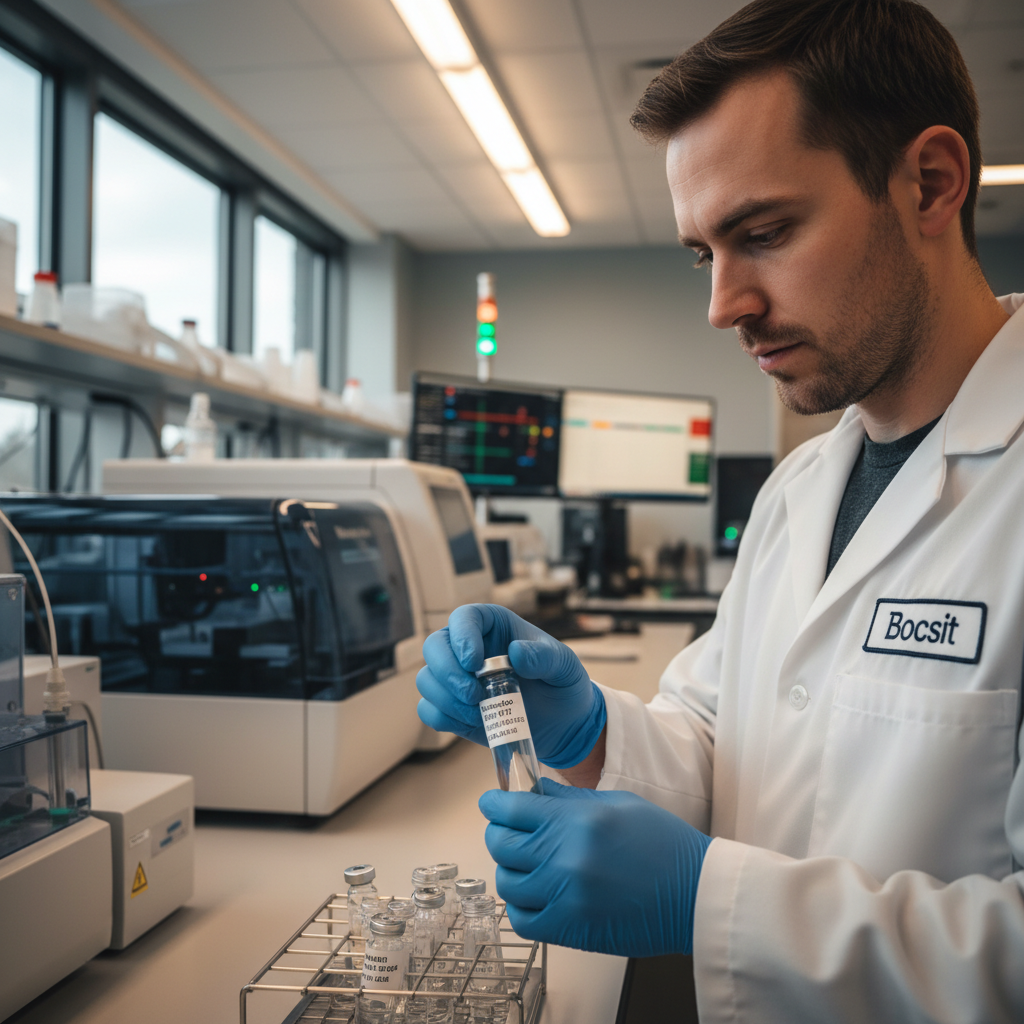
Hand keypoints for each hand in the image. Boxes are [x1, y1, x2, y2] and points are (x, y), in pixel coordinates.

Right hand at [416, 604, 605, 768]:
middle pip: (434, 648)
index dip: (461, 637)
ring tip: (480, 711)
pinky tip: (472, 721)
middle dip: (447, 673)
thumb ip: (543, 656)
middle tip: (474, 695)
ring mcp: (457, 679)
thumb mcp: (564, 665)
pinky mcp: (454, 708)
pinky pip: (429, 710)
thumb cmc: (562, 683)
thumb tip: (515, 653)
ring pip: (427, 680)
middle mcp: (468, 648)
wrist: (564, 724)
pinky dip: (444, 717)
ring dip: (447, 699)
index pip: (463, 618)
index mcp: (492, 626)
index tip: (474, 663)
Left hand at [480, 779, 711, 956]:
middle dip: (498, 833)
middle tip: (508, 830)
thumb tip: (534, 790)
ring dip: (511, 870)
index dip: (495, 804)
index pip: (511, 808)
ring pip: (507, 881)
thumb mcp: (616, 803)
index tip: (492, 803)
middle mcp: (564, 857)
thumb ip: (568, 798)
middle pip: (501, 843)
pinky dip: (520, 906)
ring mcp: (564, 895)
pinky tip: (535, 895)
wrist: (694, 893)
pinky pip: (521, 919)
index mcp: (576, 820)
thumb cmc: (662, 844)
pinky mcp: (569, 929)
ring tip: (527, 863)